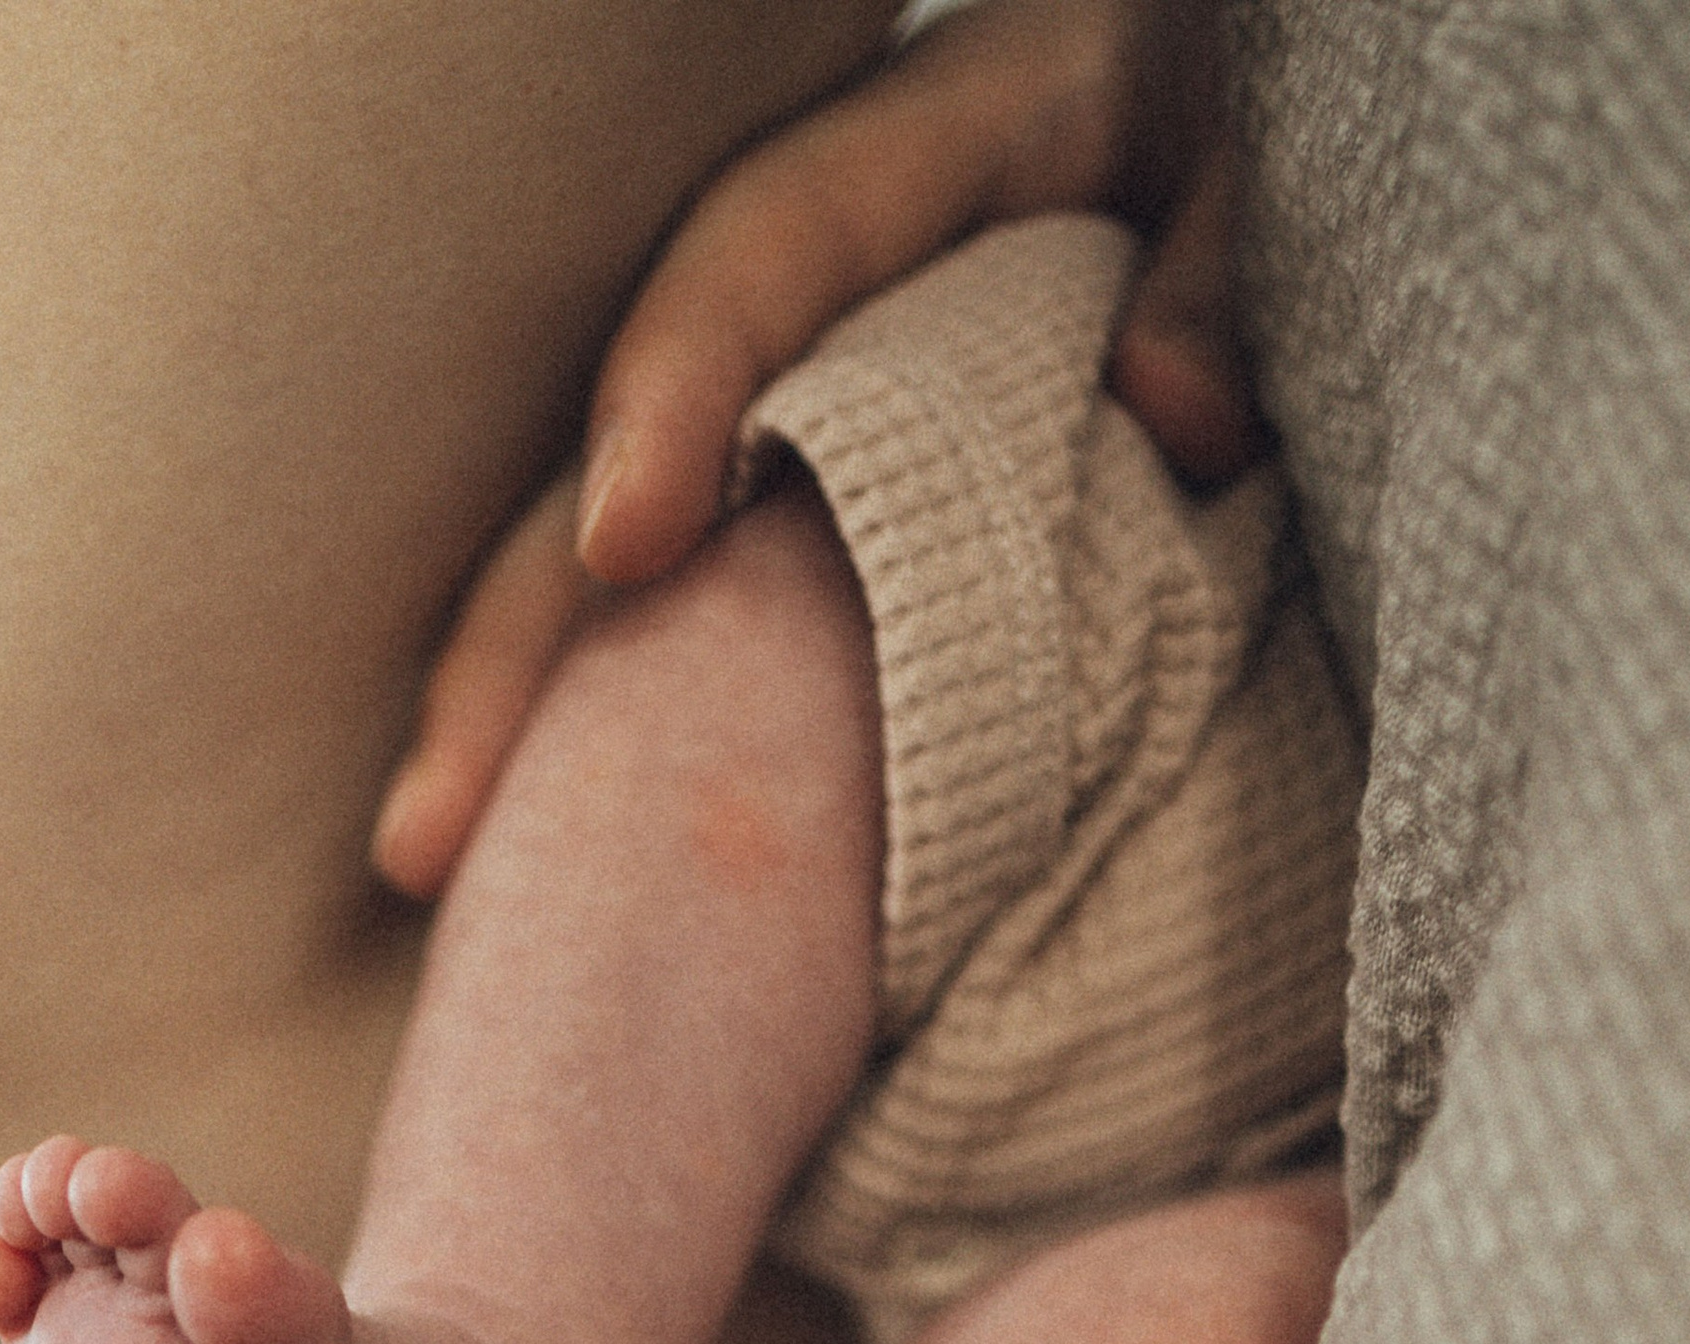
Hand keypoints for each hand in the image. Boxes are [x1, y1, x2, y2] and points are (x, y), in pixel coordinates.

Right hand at [371, 0, 1255, 901]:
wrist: (1194, 127)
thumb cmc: (1231, 123)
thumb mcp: (1263, 140)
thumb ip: (1227, 257)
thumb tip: (1179, 412)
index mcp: (916, 152)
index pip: (760, 258)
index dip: (678, 397)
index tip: (623, 550)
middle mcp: (796, 296)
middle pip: (606, 455)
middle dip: (516, 645)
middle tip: (426, 840)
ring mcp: (764, 411)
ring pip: (595, 555)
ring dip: (517, 717)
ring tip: (431, 875)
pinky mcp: (779, 515)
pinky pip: (678, 621)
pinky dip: (606, 726)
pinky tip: (541, 851)